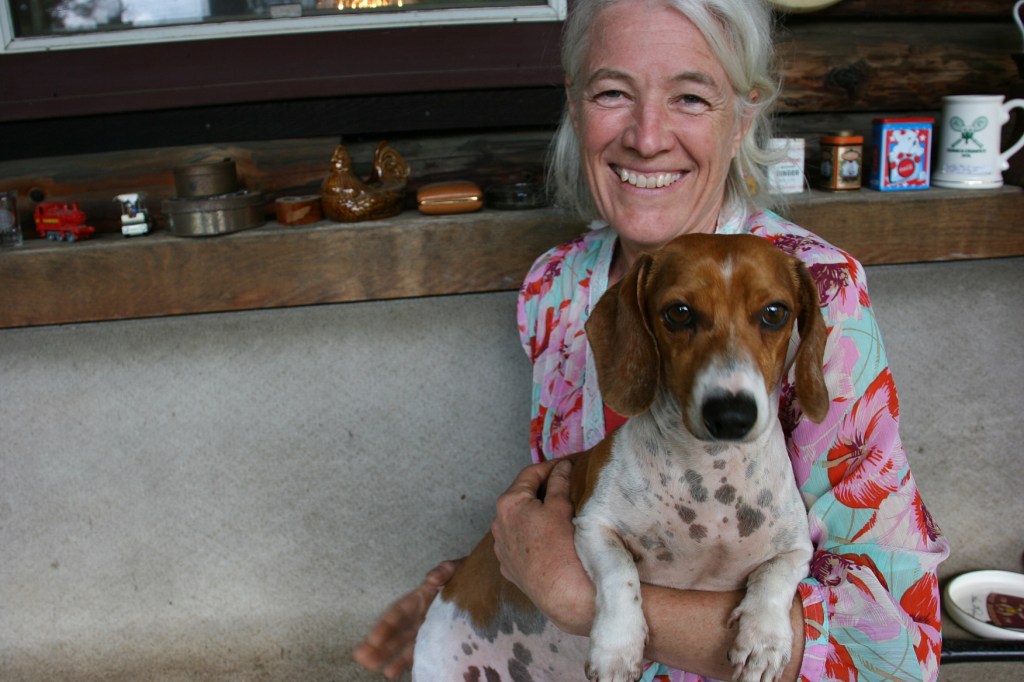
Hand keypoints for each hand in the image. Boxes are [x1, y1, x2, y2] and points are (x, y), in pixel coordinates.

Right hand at [352, 559, 460, 678]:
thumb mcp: (457, 567)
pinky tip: (391, 673)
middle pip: (394, 630)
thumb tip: (432, 577)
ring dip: (385, 655)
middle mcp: (418, 614)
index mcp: (420, 597)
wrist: (481, 584)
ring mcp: (423, 627)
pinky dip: (404, 661)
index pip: (399, 611)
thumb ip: (445, 569)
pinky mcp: (433, 637)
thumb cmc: (467, 574)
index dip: (386, 625)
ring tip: (370, 666)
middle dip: (377, 644)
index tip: (374, 639)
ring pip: (400, 643)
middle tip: (360, 657)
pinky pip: (417, 651)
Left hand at [490, 458, 595, 634]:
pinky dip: (530, 536)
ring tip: (556, 512)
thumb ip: (558, 483)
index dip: (549, 467)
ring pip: (518, 522)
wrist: (562, 593)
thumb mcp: (561, 507)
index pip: (529, 475)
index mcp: (508, 504)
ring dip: (533, 514)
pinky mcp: (508, 567)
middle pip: (520, 498)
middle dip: (540, 490)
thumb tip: (561, 467)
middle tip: (563, 486)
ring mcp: (500, 548)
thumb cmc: (562, 546)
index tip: (565, 464)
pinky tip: (547, 539)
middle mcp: (497, 524)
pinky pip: (517, 543)